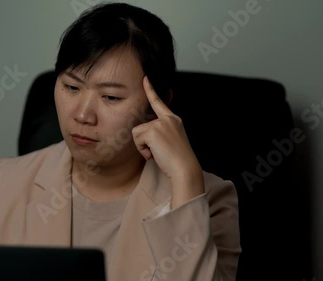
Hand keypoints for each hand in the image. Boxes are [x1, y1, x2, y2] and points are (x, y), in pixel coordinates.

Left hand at [132, 76, 203, 206]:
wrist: (184, 168)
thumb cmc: (178, 161)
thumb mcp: (171, 141)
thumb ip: (160, 134)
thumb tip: (146, 136)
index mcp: (174, 120)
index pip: (159, 103)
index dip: (151, 90)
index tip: (145, 78)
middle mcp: (168, 119)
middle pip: (141, 127)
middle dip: (145, 142)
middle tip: (159, 152)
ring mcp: (161, 123)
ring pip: (137, 133)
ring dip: (143, 147)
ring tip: (158, 153)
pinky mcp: (153, 130)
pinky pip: (137, 139)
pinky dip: (143, 150)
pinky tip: (155, 154)